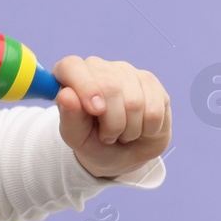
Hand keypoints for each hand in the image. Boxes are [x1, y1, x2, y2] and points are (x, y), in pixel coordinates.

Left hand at [52, 55, 170, 178]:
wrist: (122, 154)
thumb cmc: (91, 142)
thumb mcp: (75, 137)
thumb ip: (69, 117)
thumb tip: (66, 95)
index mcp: (70, 75)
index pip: (71, 66)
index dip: (85, 87)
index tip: (95, 111)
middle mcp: (98, 67)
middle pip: (109, 86)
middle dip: (111, 122)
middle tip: (107, 136)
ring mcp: (126, 72)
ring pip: (134, 102)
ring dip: (129, 130)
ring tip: (122, 134)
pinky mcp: (151, 83)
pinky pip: (154, 110)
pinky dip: (147, 129)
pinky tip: (141, 129)